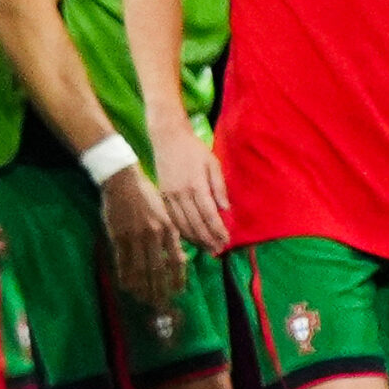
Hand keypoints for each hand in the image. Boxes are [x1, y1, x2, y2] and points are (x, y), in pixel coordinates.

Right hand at [101, 162, 186, 307]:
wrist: (122, 180)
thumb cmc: (145, 193)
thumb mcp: (165, 211)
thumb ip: (170, 233)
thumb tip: (177, 256)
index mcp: (168, 228)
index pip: (176, 259)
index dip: (177, 278)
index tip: (178, 291)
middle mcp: (154, 234)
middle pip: (157, 268)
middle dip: (159, 289)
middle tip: (161, 304)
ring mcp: (135, 236)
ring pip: (140, 268)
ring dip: (142, 287)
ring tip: (144, 300)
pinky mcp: (118, 236)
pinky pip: (123, 261)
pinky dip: (125, 275)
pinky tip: (127, 286)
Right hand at [148, 119, 230, 254]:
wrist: (167, 138)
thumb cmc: (194, 149)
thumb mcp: (212, 163)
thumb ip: (219, 187)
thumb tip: (225, 208)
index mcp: (196, 185)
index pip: (209, 215)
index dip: (218, 230)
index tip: (226, 241)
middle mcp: (181, 194)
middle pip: (195, 223)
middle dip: (207, 239)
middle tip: (217, 250)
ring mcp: (169, 196)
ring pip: (182, 224)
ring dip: (194, 239)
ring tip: (206, 248)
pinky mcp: (162, 195)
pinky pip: (172, 218)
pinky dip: (181, 230)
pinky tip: (189, 237)